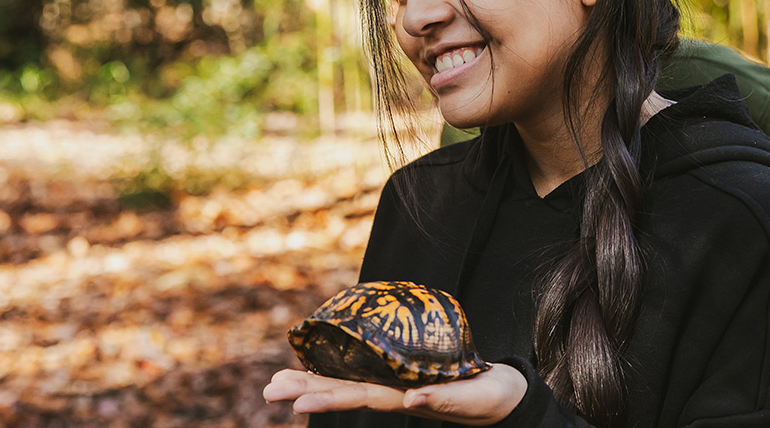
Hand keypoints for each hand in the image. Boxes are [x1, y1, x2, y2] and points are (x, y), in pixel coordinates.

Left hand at [263, 364, 526, 425]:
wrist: (500, 397)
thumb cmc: (487, 398)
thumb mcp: (468, 399)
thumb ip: (441, 398)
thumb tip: (411, 399)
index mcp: (403, 397)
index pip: (358, 397)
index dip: (326, 397)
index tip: (296, 401)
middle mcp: (391, 391)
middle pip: (342, 391)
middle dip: (304, 390)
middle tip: (269, 392)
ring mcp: (393, 383)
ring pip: (345, 382)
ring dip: (310, 382)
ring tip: (277, 383)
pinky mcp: (400, 372)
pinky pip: (361, 369)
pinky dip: (335, 371)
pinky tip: (312, 368)